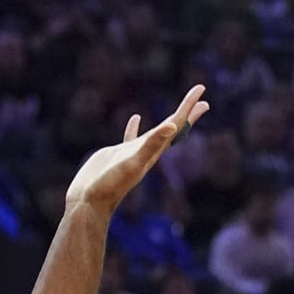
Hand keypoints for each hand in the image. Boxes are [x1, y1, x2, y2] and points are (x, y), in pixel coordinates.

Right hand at [65, 85, 209, 212]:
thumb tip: (172, 127)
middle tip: (202, 96)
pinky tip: (135, 118)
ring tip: (177, 112)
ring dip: (168, 121)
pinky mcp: (120, 154)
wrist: (91, 201)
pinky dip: (134, 127)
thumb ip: (151, 145)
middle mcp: (149, 152)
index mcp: (154, 151)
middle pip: (173, 127)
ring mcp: (134, 153)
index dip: (189, 109)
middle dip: (187, 112)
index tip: (202, 92)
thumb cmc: (110, 184)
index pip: (177, 125)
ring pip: (156, 133)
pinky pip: (131, 137)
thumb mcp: (133, 162)